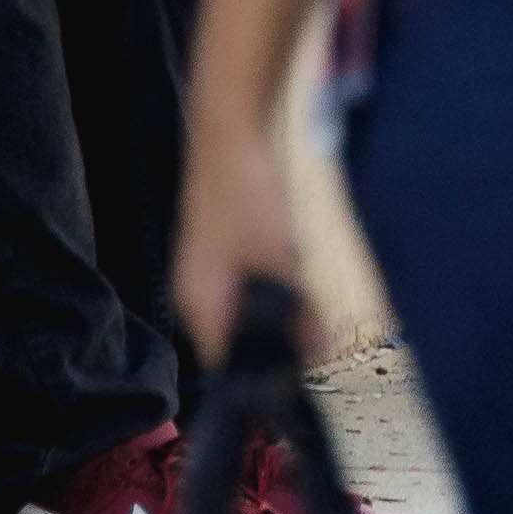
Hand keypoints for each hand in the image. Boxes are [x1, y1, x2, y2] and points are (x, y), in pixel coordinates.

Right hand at [171, 134, 302, 364]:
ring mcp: (209, 272)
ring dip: (279, 310)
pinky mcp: (224, 254)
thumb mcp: (278, 256)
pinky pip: (253, 286)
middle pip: (238, 339)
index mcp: (199, 303)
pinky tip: (293, 266)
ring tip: (304, 297)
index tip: (295, 379)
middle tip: (311, 334)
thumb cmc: (244, 192)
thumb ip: (296, 308)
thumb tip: (316, 353)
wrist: (232, 134)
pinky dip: (276, 286)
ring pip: (249, 311)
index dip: (261, 375)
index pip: (226, 362)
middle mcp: (196, 293)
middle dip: (277, 340)